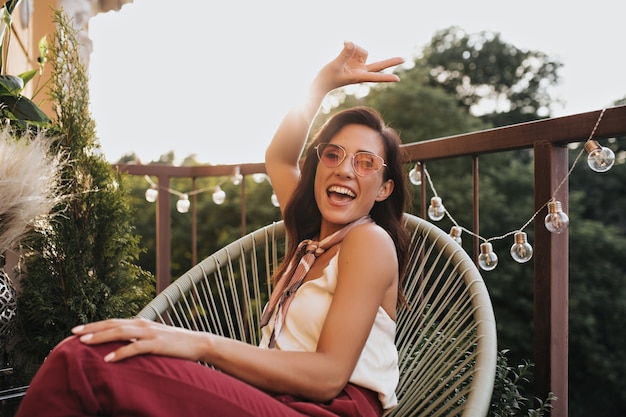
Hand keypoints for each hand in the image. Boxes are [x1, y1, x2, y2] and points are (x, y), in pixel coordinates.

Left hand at [72, 318, 206, 362]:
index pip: (113, 322)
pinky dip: (119, 353)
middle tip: (74, 332)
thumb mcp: (154, 337)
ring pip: (120, 333)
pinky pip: (134, 348)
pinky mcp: (157, 345)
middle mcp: (143, 325)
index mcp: (141, 323)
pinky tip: (107, 359)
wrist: (198, 343)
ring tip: (84, 342)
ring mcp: (150, 334)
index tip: (78, 329)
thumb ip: (139, 337)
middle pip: (113, 324)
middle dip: (92, 328)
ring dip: (101, 337)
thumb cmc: (175, 343)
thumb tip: (123, 343)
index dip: (95, 324)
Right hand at [313, 41, 403, 93]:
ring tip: (343, 46)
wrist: (322, 82)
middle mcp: (361, 71)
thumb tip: (351, 42)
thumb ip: (344, 54)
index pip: (375, 76)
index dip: (386, 77)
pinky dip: (350, 46)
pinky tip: (343, 45)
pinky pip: (355, 47)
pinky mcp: (354, 60)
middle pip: (379, 65)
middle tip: (404, 59)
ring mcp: (359, 66)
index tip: (398, 79)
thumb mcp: (334, 65)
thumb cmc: (327, 78)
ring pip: (362, 50)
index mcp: (358, 77)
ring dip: (354, 47)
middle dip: (391, 61)